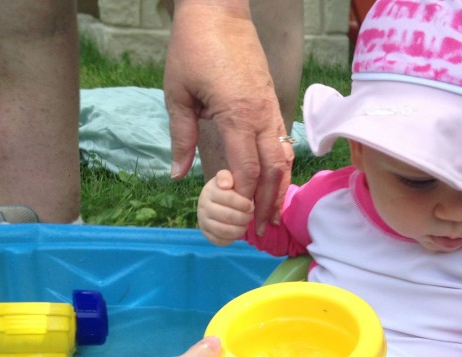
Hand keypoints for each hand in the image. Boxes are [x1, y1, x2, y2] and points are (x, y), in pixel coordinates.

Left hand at [165, 0, 292, 231]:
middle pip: (273, 170)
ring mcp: (271, 107)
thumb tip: (178, 175)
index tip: (237, 218)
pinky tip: (274, 183)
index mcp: (237, 114)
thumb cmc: (194, 48)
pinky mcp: (272, 101)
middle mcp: (261, 114)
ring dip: (279, 188)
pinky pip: (283, 141)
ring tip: (271, 214)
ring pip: (284, 157)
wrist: (219, 11)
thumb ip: (180, 136)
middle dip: (267, 202)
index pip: (247, 168)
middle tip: (260, 230)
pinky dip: (281, 167)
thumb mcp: (177, 94)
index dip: (244, 197)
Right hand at [198, 170, 254, 244]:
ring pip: (224, 230)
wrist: (215, 201)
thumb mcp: (227, 178)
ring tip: (246, 224)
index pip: (229, 198)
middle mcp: (203, 206)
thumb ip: (227, 176)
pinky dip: (232, 238)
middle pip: (228, 216)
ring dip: (239, 229)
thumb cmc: (227, 189)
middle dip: (244, 218)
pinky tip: (237, 231)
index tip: (251, 206)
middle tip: (250, 216)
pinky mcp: (206, 234)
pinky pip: (219, 241)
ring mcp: (203, 221)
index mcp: (210, 191)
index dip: (244, 204)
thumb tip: (226, 184)